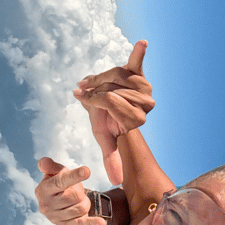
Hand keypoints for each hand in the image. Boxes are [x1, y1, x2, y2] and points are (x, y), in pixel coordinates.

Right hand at [35, 157, 107, 224]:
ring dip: (85, 202)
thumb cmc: (59, 185)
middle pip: (74, 196)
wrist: (60, 205)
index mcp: (43, 190)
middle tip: (76, 190)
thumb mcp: (55, 172)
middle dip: (80, 191)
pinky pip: (82, 224)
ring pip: (81, 208)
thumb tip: (44, 162)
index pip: (60, 182)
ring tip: (79, 200)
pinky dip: (93, 223)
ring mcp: (56, 218)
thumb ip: (51, 165)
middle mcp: (46, 206)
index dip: (74, 176)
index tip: (87, 171)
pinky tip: (102, 223)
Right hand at [73, 40, 153, 184]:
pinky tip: (143, 43)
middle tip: (83, 89)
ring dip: (99, 77)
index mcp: (137, 119)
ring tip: (89, 82)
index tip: (80, 96)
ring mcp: (142, 87)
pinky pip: (137, 62)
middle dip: (95, 88)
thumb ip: (112, 158)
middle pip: (112, 88)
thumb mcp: (105, 140)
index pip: (111, 101)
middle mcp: (144, 103)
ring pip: (114, 75)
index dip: (94, 98)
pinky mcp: (137, 72)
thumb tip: (117, 181)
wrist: (109, 107)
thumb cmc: (106, 124)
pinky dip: (139, 52)